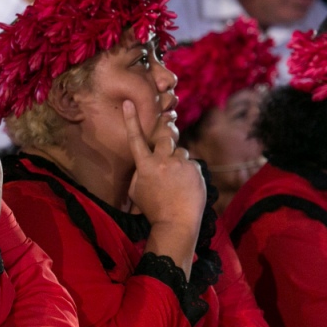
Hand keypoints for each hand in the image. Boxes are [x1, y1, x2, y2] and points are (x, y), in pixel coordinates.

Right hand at [125, 100, 204, 229]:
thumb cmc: (153, 209)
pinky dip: (189, 173)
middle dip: (166, 140)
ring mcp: (181, 165)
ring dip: (178, 162)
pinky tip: (186, 187)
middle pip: (165, 137)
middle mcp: (163, 161)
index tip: (130, 102)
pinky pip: (192, 164)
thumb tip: (143, 161)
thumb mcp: (136, 191)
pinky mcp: (196, 170)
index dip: (131, 120)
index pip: (136, 139)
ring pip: (180, 152)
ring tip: (177, 183)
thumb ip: (138, 172)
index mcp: (145, 166)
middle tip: (167, 154)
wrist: (176, 224)